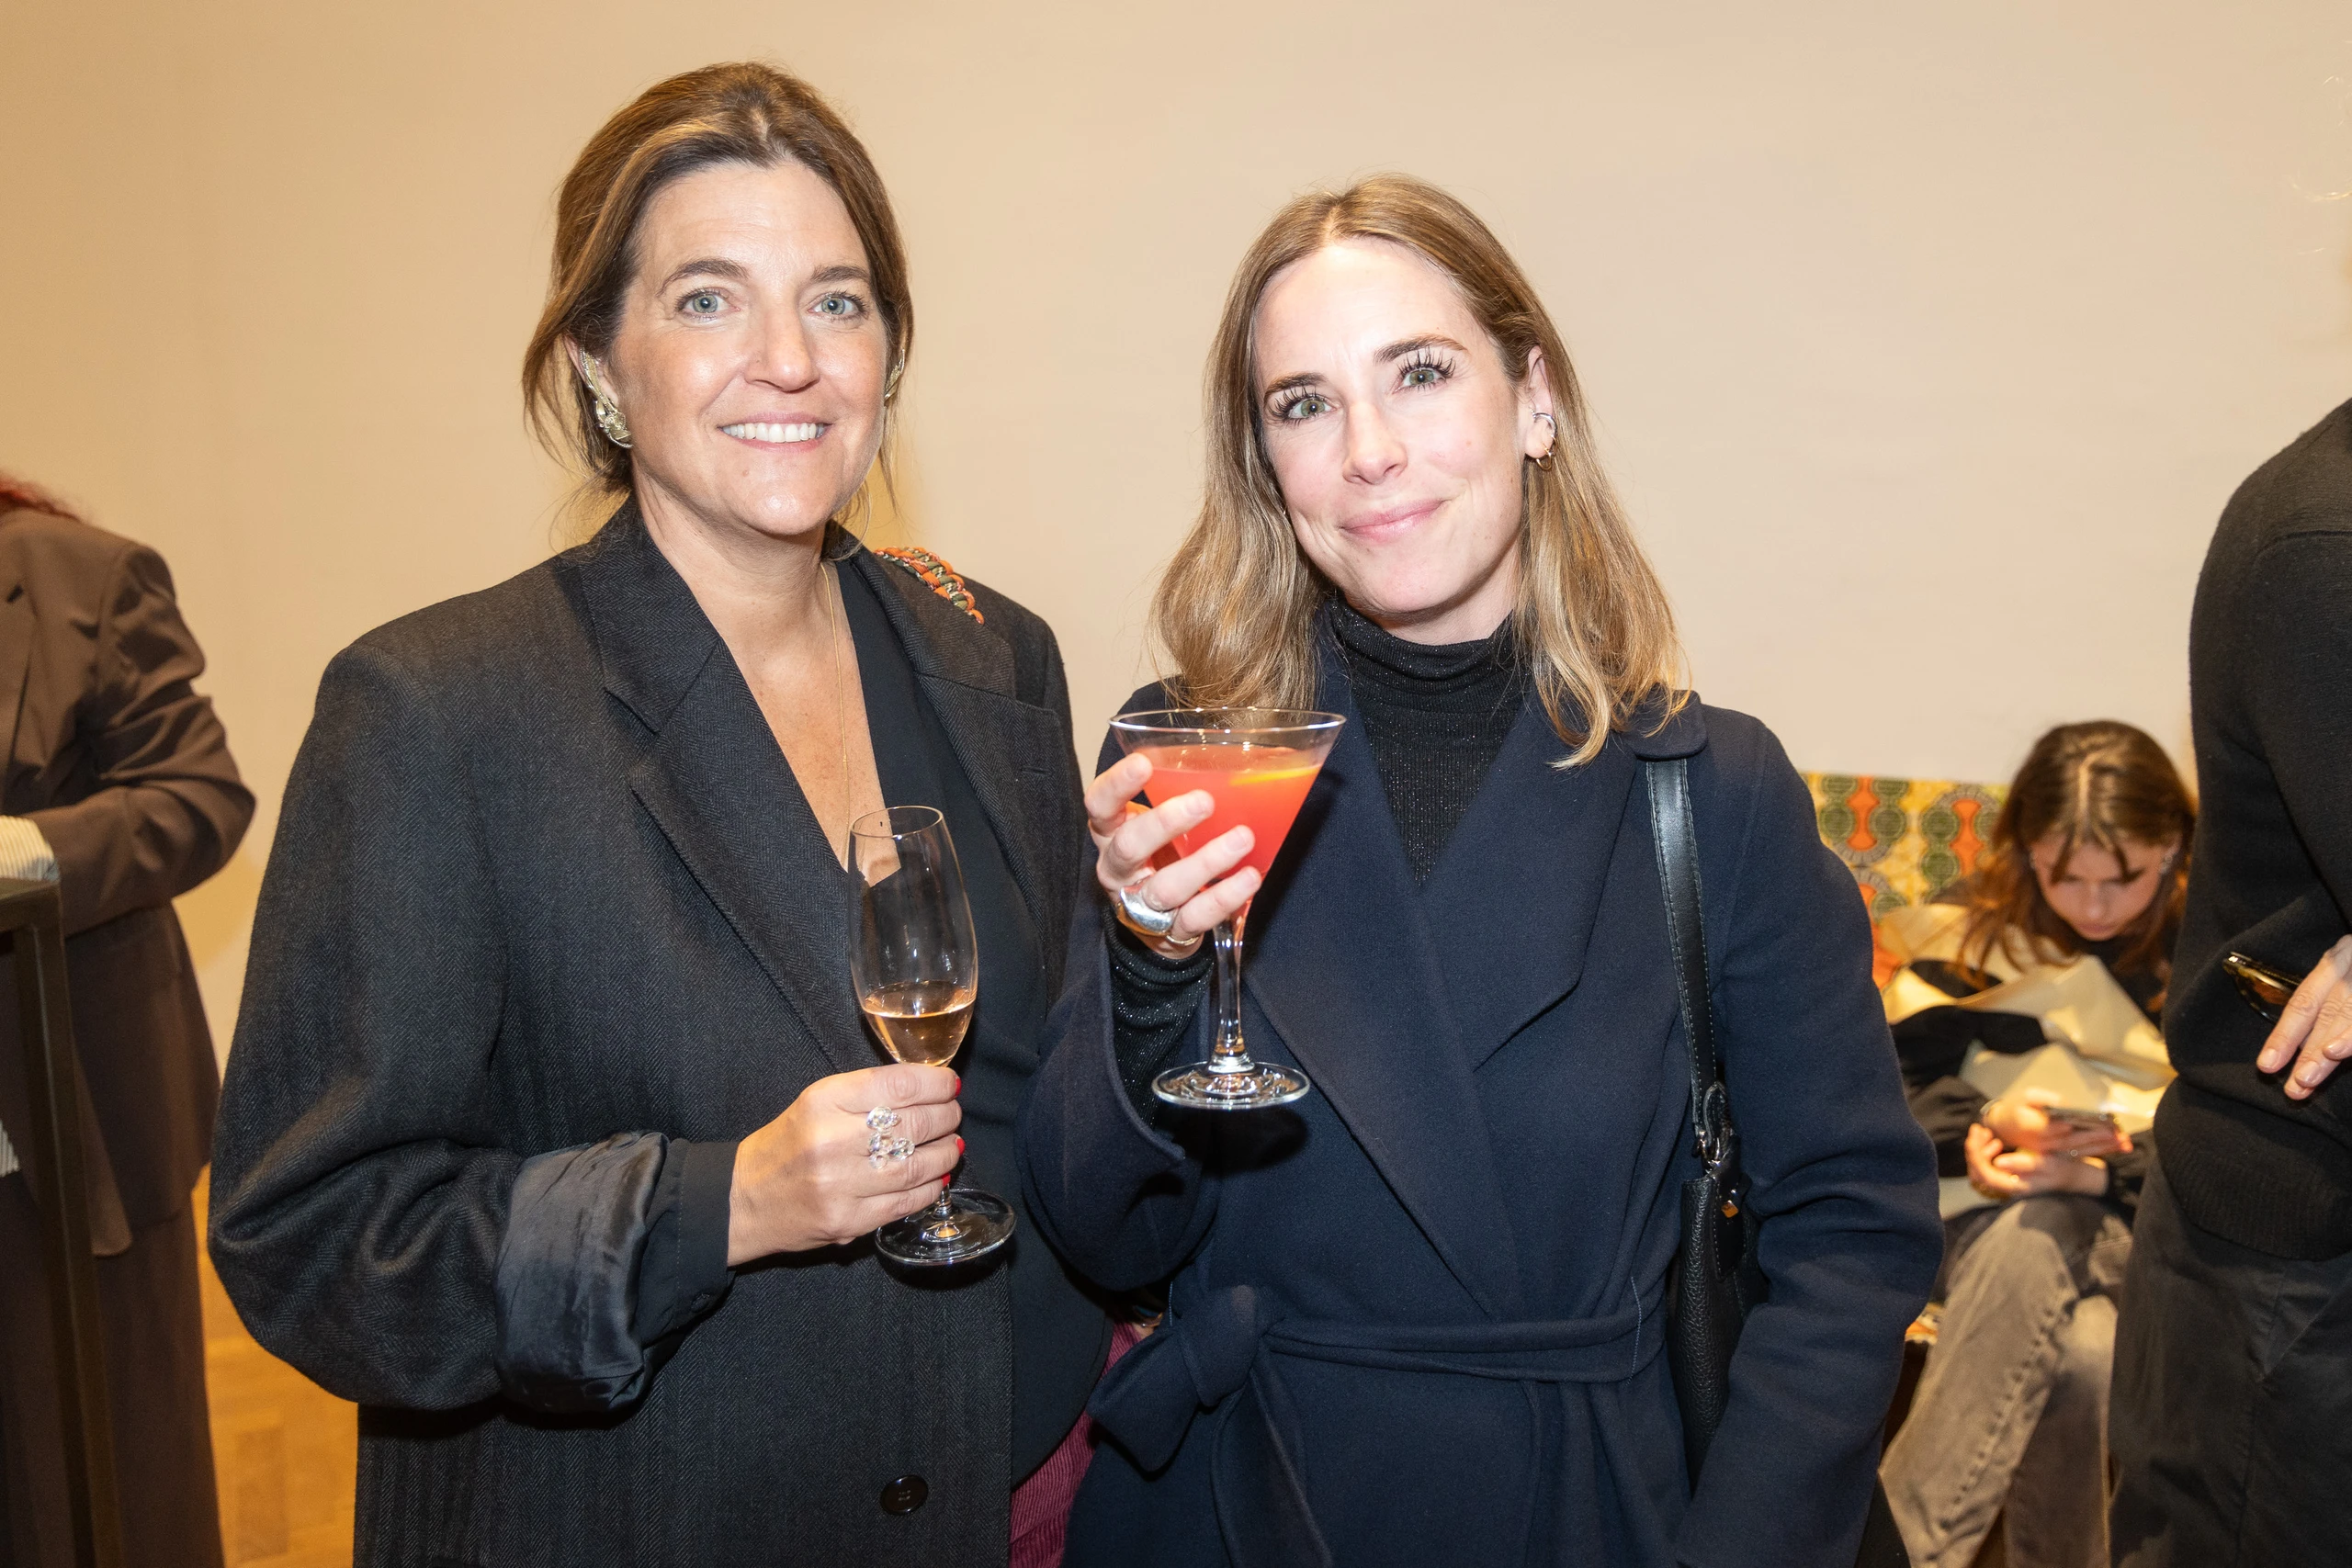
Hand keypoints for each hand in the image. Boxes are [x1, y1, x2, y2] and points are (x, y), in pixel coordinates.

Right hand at [725, 1063, 961, 1264]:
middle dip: (946, 1116)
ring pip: (916, 1165)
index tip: (949, 1084)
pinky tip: (936, 1176)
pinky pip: (905, 1202)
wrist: (743, 1199)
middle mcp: (832, 1140)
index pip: (898, 1084)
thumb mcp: (817, 1101)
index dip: (935, 1083)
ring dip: (945, 1153)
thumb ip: (868, 1093)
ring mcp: (841, 1185)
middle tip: (953, 1114)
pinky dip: (929, 1187)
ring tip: (952, 1144)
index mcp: (824, 1100)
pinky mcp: (848, 1222)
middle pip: (914, 1123)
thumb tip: (929, 1088)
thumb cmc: (787, 1144)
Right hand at [1086, 752, 1259, 958]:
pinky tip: (1248, 877)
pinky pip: (1196, 917)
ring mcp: (1141, 906)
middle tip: (1205, 801)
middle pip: (1129, 847)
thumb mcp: (1160, 824)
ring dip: (1206, 862)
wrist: (1159, 925)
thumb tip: (1237, 759)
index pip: (1100, 805)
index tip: (1143, 764)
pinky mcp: (1169, 935)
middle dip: (1165, 823)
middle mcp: (1119, 871)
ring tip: (1241, 838)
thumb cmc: (1163, 857)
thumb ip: (1179, 795)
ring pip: (1166, 887)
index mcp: (1111, 834)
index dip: (1117, 785)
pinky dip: (1224, 897)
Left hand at [1966, 1122, 2109, 1199]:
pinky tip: (1996, 1140)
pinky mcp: (2007, 1174)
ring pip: (1980, 1169)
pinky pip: (1988, 1165)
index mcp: (2015, 1186)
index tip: (1980, 1133)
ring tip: (1987, 1133)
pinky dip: (1985, 1151)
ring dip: (1979, 1149)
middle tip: (1979, 1129)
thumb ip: (2024, 1164)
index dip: (1976, 1154)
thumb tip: (1998, 1162)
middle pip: (1978, 1172)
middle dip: (1974, 1149)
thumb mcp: (2048, 1164)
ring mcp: (2006, 1181)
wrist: (2072, 1175)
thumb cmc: (2062, 1168)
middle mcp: (2007, 1186)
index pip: (1984, 1174)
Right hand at [1979, 1088, 2130, 1159]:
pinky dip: (2099, 1151)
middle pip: (2073, 1142)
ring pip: (2079, 1150)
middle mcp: (2044, 1143)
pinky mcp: (2058, 1153)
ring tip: (2124, 1144)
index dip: (2076, 1128)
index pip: (2056, 1129)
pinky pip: (2080, 1153)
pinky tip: (2116, 1148)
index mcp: (2033, 1128)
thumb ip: (2044, 1099)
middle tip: (2118, 1135)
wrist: (2004, 1127)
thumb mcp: (2026, 1096)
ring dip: (2103, 1148)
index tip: (2096, 1125)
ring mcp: (2052, 1151)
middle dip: (2097, 1139)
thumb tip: (2064, 1104)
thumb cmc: (2017, 1107)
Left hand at [2256, 936, 2351, 1100]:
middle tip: (2295, 1086)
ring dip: (2337, 1042)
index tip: (2267, 1065)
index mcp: (2338, 960)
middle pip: (2328, 1010)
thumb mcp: (2346, 976)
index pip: (2304, 1001)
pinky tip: (2342, 1050)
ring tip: (2315, 1071)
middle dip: (2309, 1050)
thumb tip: (2313, 1054)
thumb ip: (2332, 1008)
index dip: (2285, 1034)